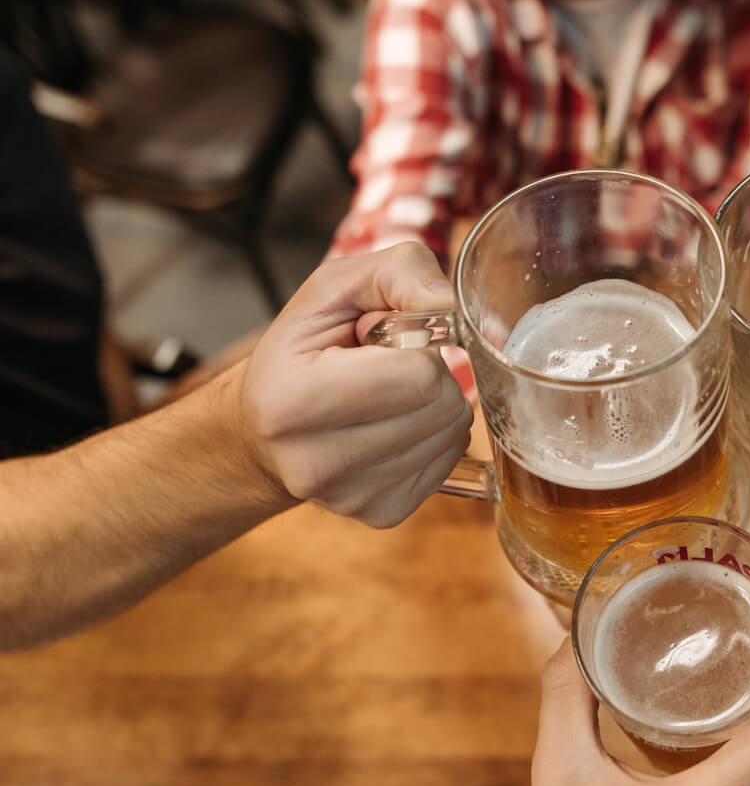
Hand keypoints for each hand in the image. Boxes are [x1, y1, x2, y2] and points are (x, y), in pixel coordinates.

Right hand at [239, 243, 472, 527]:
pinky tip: (395, 425)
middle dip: (432, 375)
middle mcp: (318, 463)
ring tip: (388, 396)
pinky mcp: (381, 513)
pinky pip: (449, 460)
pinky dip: (435, 435)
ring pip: (452, 434)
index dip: (419, 345)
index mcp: (295, 401)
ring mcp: (351, 497)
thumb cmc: (301, 353)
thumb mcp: (334, 289)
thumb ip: (397, 272)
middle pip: (442, 407)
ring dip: (436, 405)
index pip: (419, 375)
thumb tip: (448, 303)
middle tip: (388, 368)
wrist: (261, 432)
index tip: (387, 340)